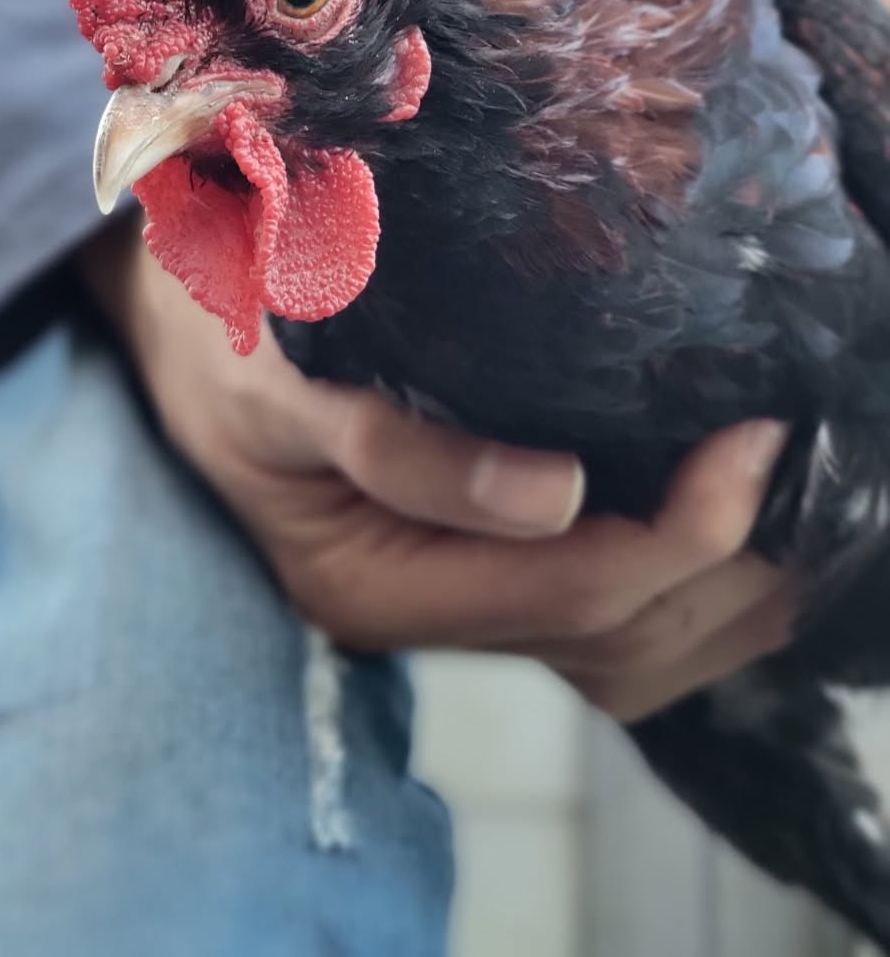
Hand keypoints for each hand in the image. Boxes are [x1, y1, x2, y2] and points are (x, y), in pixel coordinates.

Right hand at [83, 216, 793, 722]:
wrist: (166, 308)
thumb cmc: (213, 318)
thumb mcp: (279, 374)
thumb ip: (393, 447)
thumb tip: (554, 497)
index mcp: (364, 579)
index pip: (567, 593)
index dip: (680, 532)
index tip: (752, 441)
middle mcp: (410, 608)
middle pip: (609, 638)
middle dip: (721, 570)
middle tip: (793, 465)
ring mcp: (434, 594)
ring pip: (614, 652)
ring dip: (714, 597)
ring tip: (784, 510)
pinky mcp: (454, 559)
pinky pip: (589, 614)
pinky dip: (672, 587)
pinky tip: (723, 531)